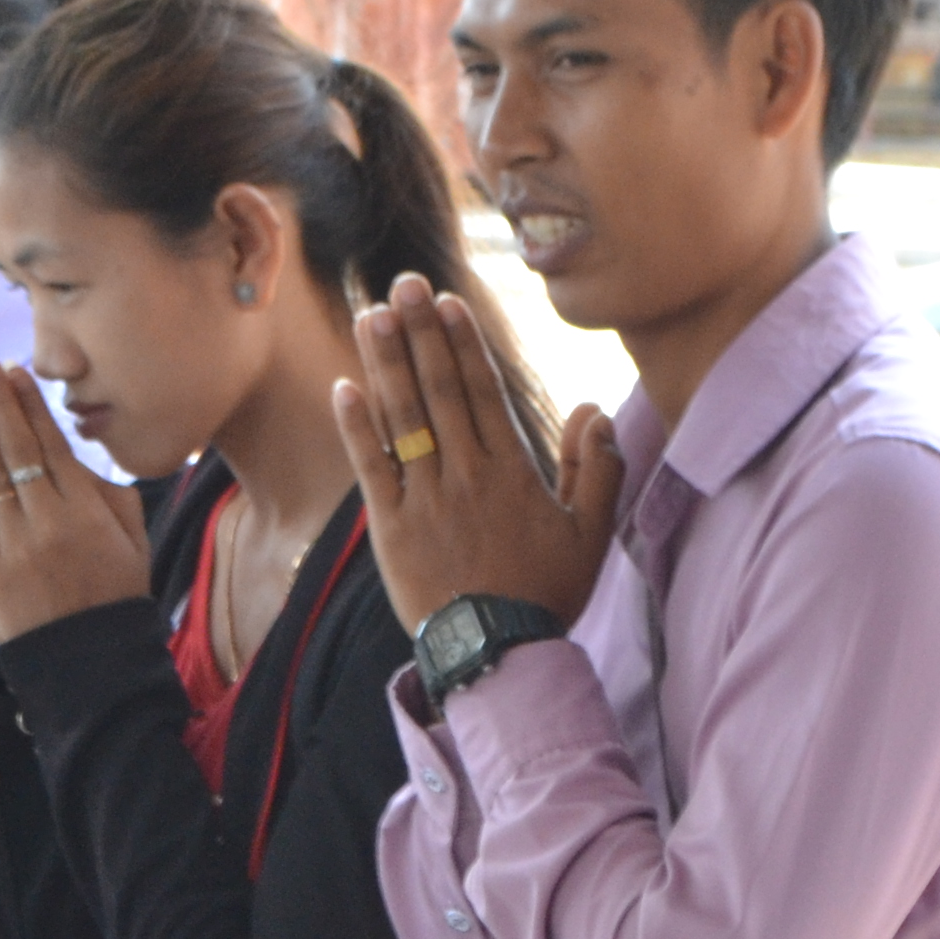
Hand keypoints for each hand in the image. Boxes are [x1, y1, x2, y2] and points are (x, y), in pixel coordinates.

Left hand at [0, 364, 147, 641]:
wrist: (87, 666)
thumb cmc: (114, 598)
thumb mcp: (134, 540)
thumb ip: (112, 493)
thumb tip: (80, 455)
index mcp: (86, 511)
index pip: (50, 444)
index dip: (29, 404)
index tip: (13, 369)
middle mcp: (46, 522)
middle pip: (14, 449)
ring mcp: (10, 547)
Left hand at [330, 275, 619, 633]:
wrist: (497, 654)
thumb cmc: (545, 595)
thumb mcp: (590, 533)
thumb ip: (595, 467)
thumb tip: (594, 410)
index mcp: (510, 471)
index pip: (482, 392)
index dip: (462, 342)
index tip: (446, 302)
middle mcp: (464, 474)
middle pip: (439, 390)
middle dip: (419, 333)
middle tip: (402, 284)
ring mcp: (423, 499)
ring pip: (402, 419)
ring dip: (385, 364)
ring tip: (370, 315)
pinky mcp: (389, 528)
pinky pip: (370, 468)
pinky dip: (357, 427)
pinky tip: (344, 387)